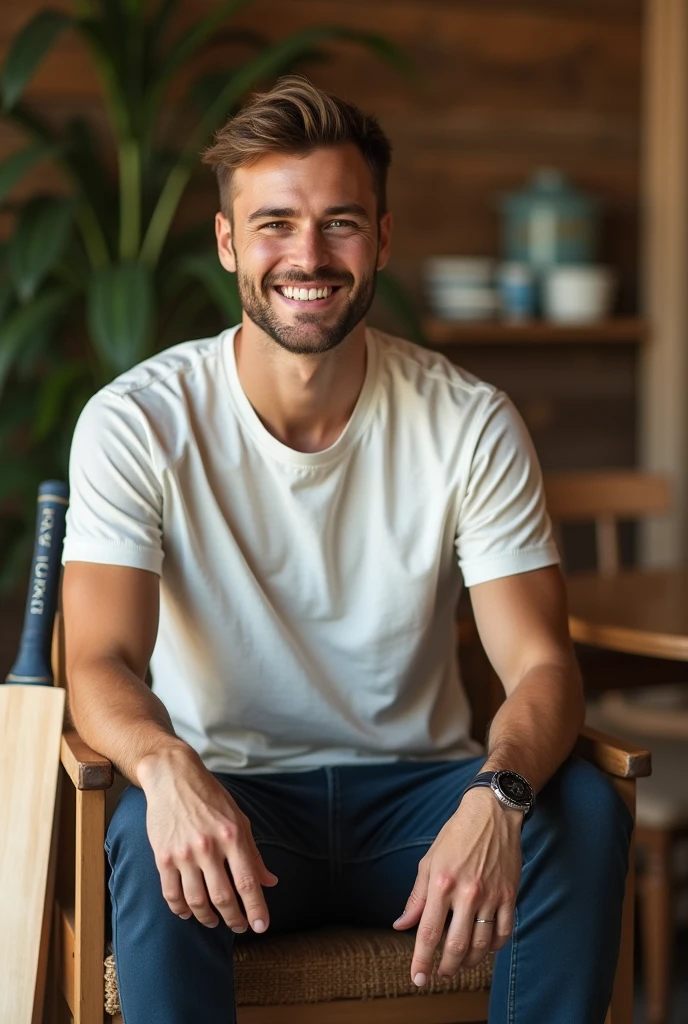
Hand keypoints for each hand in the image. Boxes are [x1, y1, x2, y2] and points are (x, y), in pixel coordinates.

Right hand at [137, 744, 277, 931]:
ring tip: (214, 922)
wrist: (173, 777)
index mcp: (232, 835)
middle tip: (240, 927)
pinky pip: (172, 894)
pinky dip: (181, 909)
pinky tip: (188, 913)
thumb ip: (253, 853)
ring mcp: (184, 853)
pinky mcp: (163, 856)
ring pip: (197, 901)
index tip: (261, 927)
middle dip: (234, 919)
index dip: (256, 908)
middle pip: (223, 897)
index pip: (248, 882)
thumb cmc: (211, 797)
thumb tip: (270, 882)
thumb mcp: (239, 819)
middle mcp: (209, 846)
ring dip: (208, 918)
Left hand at [392, 787, 521, 985]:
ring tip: (460, 965)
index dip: (422, 960)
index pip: (429, 932)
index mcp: (441, 883)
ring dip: (469, 962)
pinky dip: (494, 947)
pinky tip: (485, 948)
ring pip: (481, 945)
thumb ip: (416, 898)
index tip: (417, 979)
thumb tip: (401, 925)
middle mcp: (466, 893)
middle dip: (446, 968)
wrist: (491, 813)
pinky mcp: (510, 894)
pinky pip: (503, 932)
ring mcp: (491, 895)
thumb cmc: (456, 836)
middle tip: (440, 975)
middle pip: (456, 946)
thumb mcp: (429, 862)